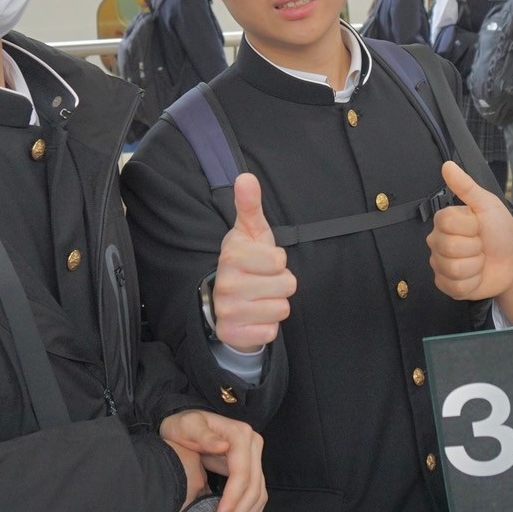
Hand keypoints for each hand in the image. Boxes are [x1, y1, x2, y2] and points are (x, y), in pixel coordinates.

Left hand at [159, 410, 267, 511]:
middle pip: (254, 487)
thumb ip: (203, 435)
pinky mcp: (253, 469)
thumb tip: (224, 446)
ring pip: (258, 495)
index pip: (242, 472)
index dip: (232, 499)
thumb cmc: (183, 425)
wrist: (185, 425)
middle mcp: (253, 444)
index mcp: (240, 434)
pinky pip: (258, 496)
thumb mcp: (187, 426)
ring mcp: (255, 457)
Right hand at [213, 174, 296, 353]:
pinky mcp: (231, 334)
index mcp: (232, 256)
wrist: (228, 301)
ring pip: (281, 309)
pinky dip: (267, 325)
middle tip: (263, 282)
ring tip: (260, 298)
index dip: (278, 261)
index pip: (279, 260)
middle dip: (280, 284)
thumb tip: (246, 177)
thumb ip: (250, 204)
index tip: (264, 261)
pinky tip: (255, 317)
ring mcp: (227, 311)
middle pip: (286, 286)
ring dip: (275, 305)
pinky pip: (270, 332)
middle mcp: (226, 284)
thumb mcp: (250, 231)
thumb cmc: (247, 261)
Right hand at [427, 161, 512, 301]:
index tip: (479, 226)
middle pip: (449, 247)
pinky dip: (473, 282)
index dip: (469, 226)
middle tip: (481, 245)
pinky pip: (456, 286)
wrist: (511, 261)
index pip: (446, 221)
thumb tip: (448, 165)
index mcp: (445, 221)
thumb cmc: (499, 231)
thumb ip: (466, 187)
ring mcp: (440, 265)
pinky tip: (476, 274)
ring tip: (480, 259)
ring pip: (453, 268)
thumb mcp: (488, 205)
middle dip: (475, 247)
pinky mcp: (446, 285)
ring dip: (476, 266)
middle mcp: (438, 242)